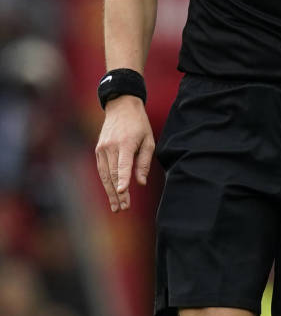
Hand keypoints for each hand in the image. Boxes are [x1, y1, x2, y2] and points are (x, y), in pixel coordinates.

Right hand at [95, 96, 154, 212]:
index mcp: (126, 143)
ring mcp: (102, 149)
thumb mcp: (148, 140)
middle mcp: (111, 147)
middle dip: (118, 193)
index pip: (124, 165)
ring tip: (117, 206)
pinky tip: (111, 193)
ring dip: (110, 192)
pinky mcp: (98, 150)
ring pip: (105, 175)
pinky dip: (106, 182)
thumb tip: (141, 182)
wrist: (121, 107)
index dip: (123, 179)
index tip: (122, 192)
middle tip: (123, 208)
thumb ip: (144, 161)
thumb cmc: (139, 124)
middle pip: (113, 174)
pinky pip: (102, 169)